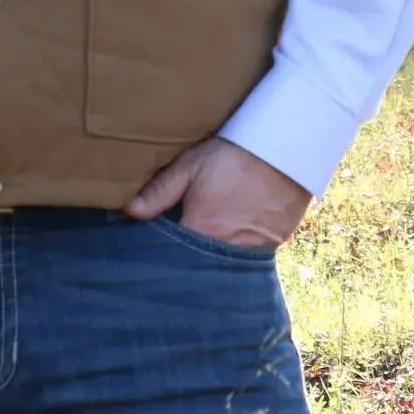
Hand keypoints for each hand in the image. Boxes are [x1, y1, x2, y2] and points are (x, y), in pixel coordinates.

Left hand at [125, 137, 311, 248]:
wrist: (283, 148)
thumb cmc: (232, 155)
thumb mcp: (191, 166)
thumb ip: (160, 191)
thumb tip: (130, 211)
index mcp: (202, 230)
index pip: (175, 256)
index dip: (165, 254)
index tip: (155, 253)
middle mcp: (227, 248)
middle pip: (202, 266)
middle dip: (190, 262)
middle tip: (183, 252)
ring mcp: (253, 249)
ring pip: (226, 265)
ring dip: (215, 260)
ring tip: (209, 246)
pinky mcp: (274, 245)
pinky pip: (250, 258)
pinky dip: (239, 253)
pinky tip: (234, 239)